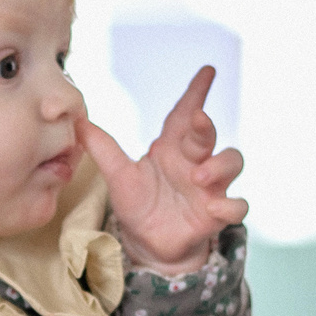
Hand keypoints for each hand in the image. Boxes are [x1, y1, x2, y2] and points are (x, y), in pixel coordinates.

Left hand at [79, 66, 247, 275]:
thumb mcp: (118, 177)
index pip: (185, 114)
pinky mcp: (216, 213)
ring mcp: (209, 186)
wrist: (148, 244)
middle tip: (198, 119)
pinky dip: (230, 205)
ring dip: (220, 165)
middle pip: (209, 135)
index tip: (207, 71)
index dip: (196, 92)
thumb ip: (102, 149)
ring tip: (199, 177)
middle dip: (206, 125)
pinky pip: (237, 206)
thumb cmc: (138, 205)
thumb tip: (78, 121)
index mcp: (172, 148)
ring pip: (231, 163)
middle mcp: (194, 162)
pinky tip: (214, 208)